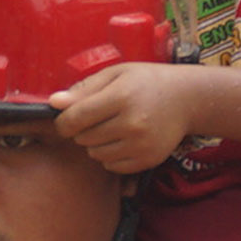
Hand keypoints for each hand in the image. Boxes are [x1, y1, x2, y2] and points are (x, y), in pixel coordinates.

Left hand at [46, 62, 200, 171]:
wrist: (187, 99)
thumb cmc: (146, 82)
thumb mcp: (116, 74)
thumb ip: (84, 89)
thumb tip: (54, 103)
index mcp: (121, 97)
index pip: (76, 118)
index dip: (63, 122)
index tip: (64, 120)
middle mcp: (132, 123)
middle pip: (84, 138)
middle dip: (82, 130)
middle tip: (97, 118)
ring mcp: (141, 144)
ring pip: (95, 154)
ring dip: (95, 144)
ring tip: (111, 127)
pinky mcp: (147, 160)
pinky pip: (111, 166)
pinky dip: (110, 156)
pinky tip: (122, 140)